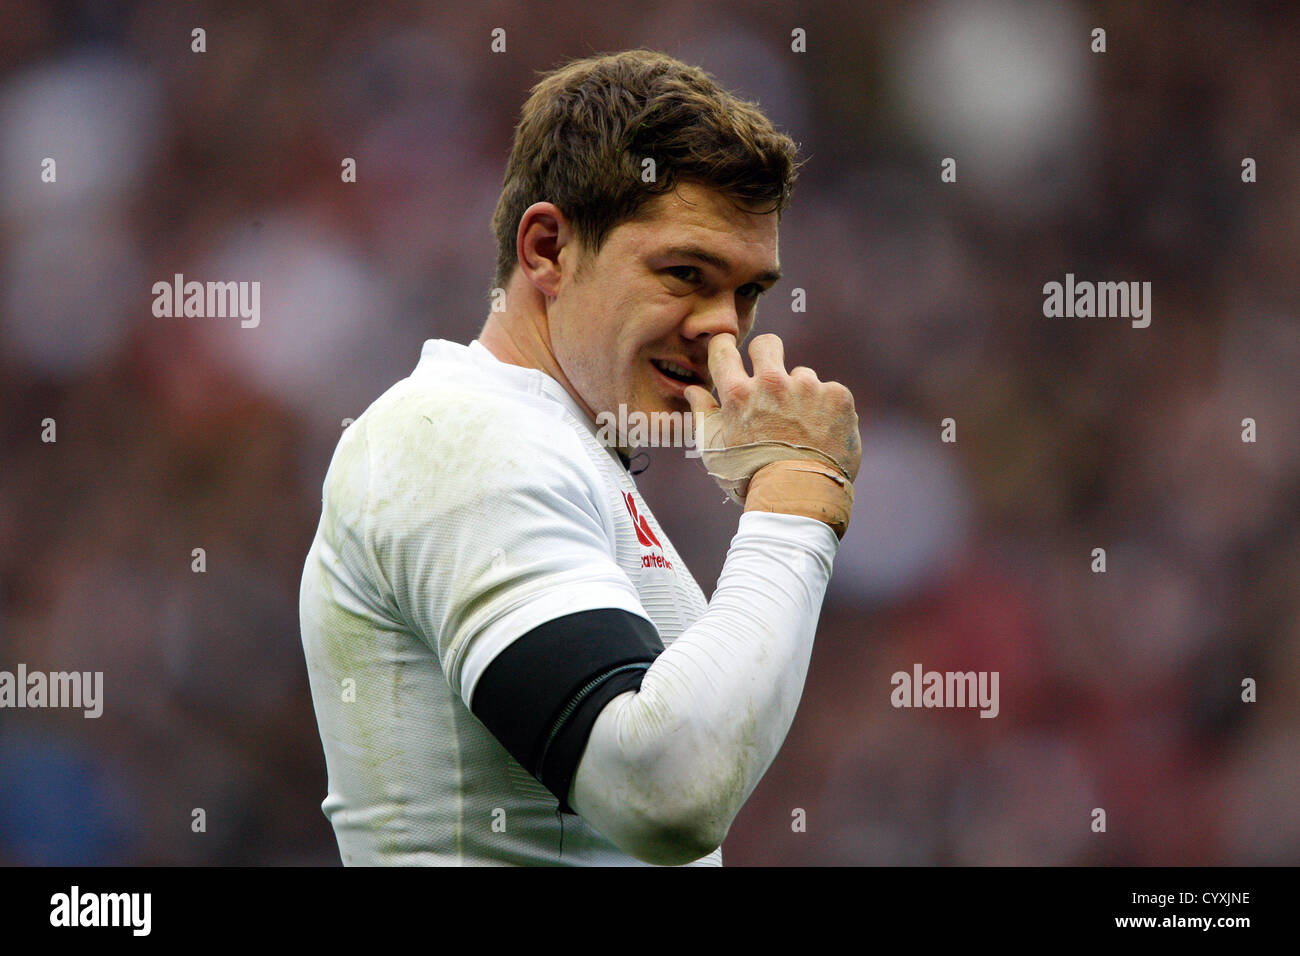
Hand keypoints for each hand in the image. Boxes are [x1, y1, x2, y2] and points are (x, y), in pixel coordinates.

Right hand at [684, 333, 861, 481]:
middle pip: (767, 344)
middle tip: (771, 382)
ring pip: (803, 376)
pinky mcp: (837, 396)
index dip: (725, 348)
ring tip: (802, 430)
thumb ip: (703, 414)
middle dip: (767, 355)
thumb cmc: (750, 477)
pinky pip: (830, 393)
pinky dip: (827, 410)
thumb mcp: (715, 450)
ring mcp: (808, 387)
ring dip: (801, 395)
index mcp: (738, 393)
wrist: (799, 498)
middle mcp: (772, 382)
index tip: (730, 353)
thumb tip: (692, 389)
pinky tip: (823, 434)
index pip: (723, 349)